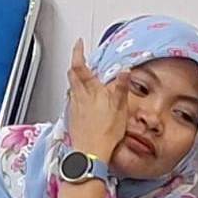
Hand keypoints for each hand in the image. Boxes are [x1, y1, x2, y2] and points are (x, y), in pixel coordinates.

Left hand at [60, 43, 120, 165]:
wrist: (90, 153)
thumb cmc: (105, 132)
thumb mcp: (120, 107)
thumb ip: (122, 87)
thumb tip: (125, 70)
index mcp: (90, 91)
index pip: (80, 66)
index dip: (78, 53)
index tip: (79, 44)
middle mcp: (79, 97)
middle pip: (72, 75)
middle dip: (75, 63)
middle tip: (79, 57)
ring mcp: (74, 107)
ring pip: (71, 87)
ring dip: (75, 78)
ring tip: (82, 76)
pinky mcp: (73, 117)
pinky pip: (72, 100)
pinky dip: (76, 93)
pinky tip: (82, 99)